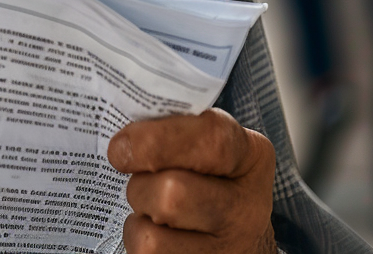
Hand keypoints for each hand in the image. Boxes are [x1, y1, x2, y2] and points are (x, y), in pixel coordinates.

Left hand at [108, 108, 276, 252]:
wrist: (235, 239)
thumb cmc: (206, 177)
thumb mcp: (203, 146)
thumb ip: (173, 131)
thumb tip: (122, 137)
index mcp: (250, 155)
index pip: (212, 138)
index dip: (157, 139)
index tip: (122, 146)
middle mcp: (249, 206)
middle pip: (173, 193)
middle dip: (140, 185)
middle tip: (139, 180)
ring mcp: (233, 249)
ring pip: (153, 235)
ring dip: (138, 218)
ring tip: (153, 209)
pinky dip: (139, 241)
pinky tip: (160, 234)